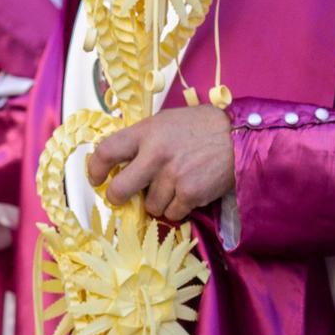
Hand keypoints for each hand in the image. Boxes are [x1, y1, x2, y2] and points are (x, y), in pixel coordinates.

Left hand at [85, 105, 233, 222]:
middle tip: (123, 198)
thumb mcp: (166, 121)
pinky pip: (172, 213)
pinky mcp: (190, 193)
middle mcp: (155, 154)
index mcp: (146, 132)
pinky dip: (178, 208)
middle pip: (120, 189)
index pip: (106, 151)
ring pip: (150, 205)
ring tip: (175, 185)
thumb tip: (120, 160)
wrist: (239, 136)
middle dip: (118, 198)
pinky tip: (188, 192)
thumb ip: (143, 138)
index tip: (96, 179)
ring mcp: (172, 176)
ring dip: (159, 201)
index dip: (94, 169)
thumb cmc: (202, 127)